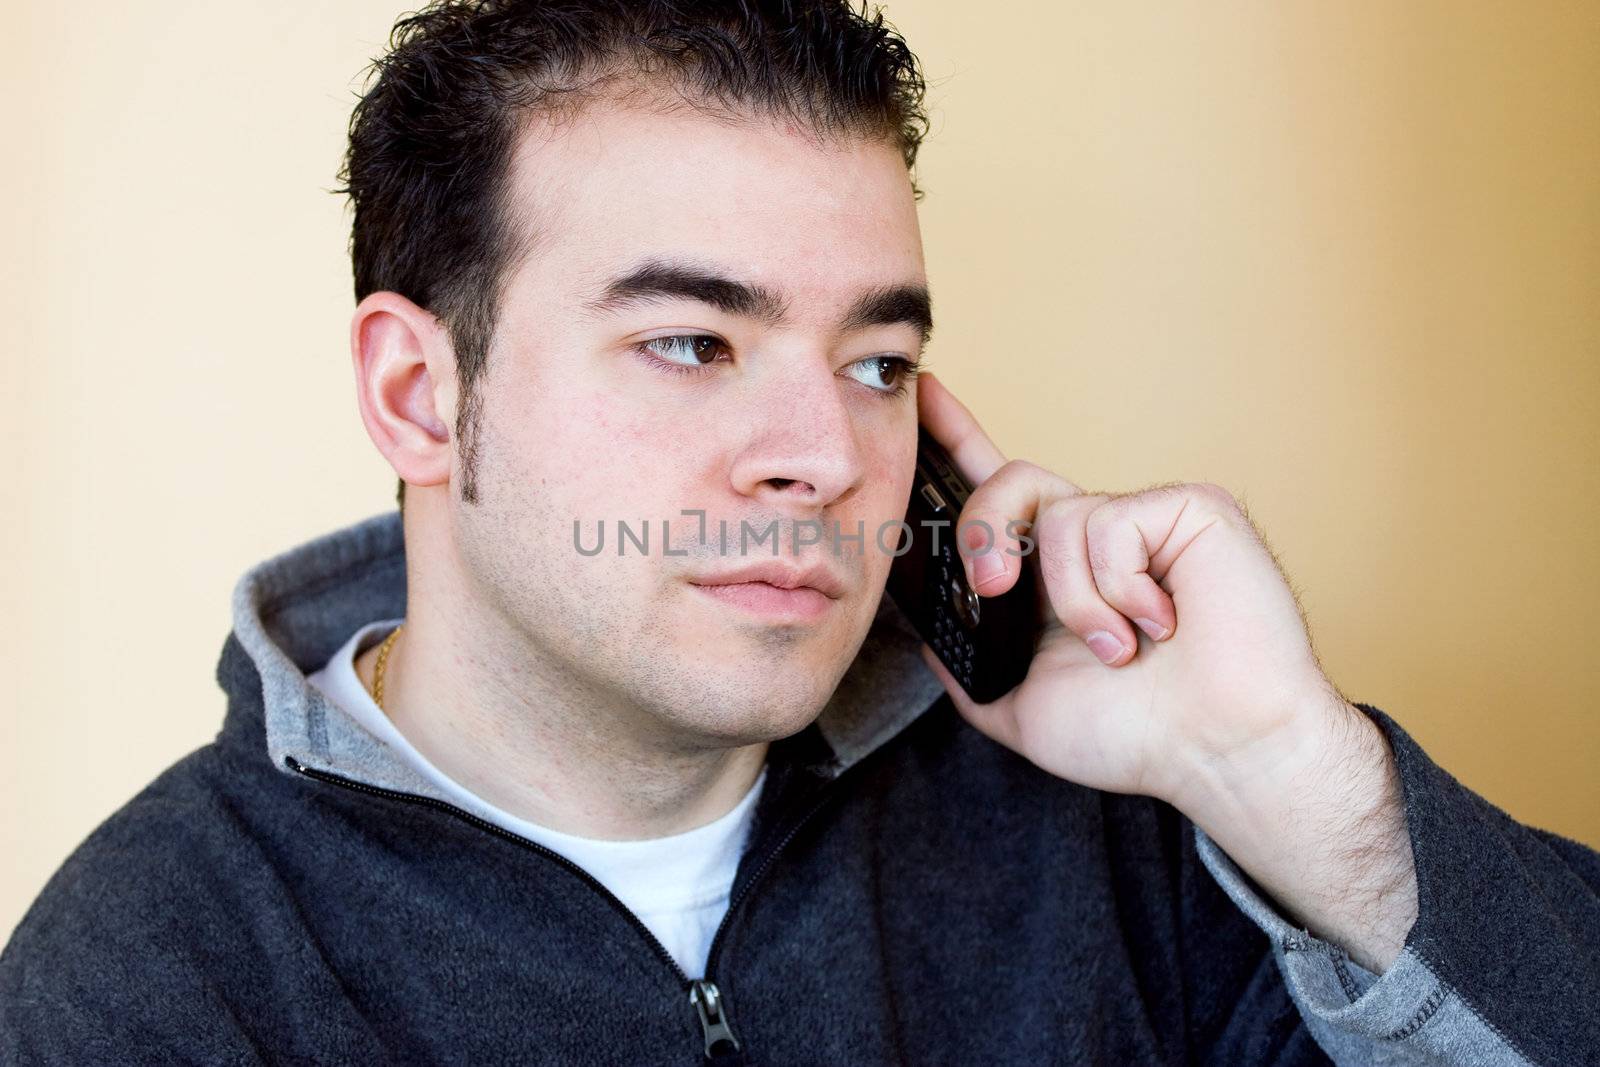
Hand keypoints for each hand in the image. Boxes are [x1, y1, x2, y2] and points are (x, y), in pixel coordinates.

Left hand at [916, 370, 1349, 809]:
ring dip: (1076, 601)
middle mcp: (1099, 539)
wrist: (1216, 753)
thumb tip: (928, 634)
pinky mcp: (1188, 509)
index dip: (960, 440)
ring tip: (1120, 649)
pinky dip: (1121, 587)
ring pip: (1059, 518)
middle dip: (984, 530)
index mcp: (1059, 576)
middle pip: (1012, 482)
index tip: (926, 394)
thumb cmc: (1138, 737)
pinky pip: (1112, 525)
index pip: (1002, 497)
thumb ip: (969, 671)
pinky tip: (1162, 623)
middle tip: (995, 589)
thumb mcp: (1021, 709)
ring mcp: (1145, 520)